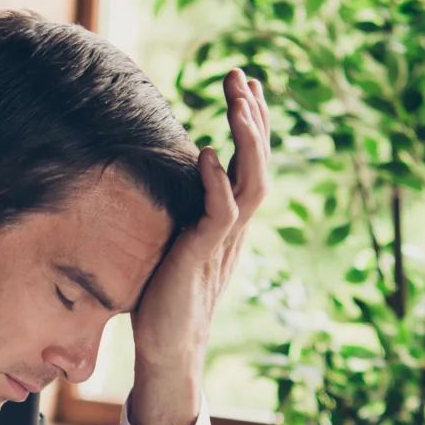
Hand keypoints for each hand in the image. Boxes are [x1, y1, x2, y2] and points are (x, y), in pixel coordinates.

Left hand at [126, 69, 272, 424]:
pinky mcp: (204, 257)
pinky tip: (210, 154)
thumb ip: (181, 215)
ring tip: (238, 100)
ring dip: (246, 138)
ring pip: (252, 180)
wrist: (168, 349)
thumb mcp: (175, 244)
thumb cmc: (165, 300)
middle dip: (254, 116)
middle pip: (259, 161)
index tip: (247, 87)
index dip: (252, 124)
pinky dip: (218, 183)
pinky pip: (223, 214)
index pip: (249, 162)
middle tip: (244, 75)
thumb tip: (166, 186)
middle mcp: (235, 227)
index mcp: (230, 221)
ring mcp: (224, 242)